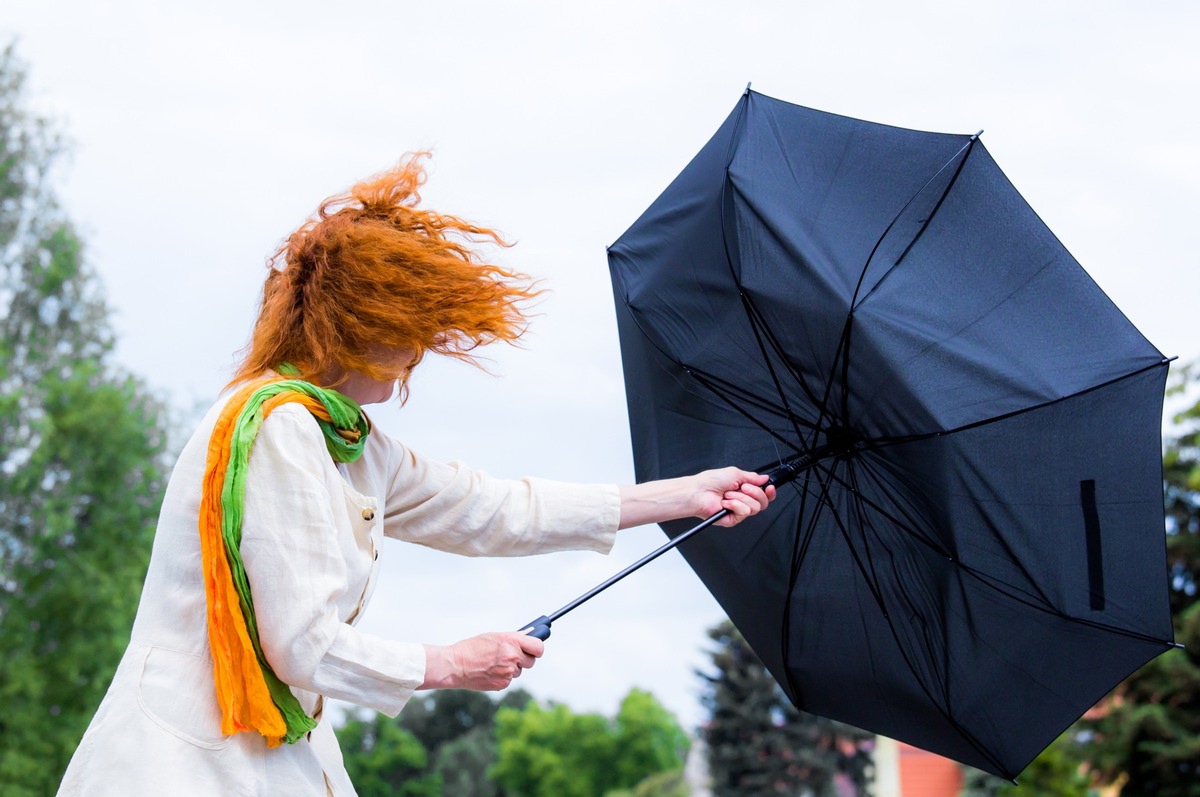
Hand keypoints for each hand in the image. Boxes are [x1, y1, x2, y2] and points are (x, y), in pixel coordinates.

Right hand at [420, 631, 543, 690]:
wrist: (455, 665)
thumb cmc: (473, 648)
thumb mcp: (494, 637)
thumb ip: (513, 638)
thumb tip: (530, 636)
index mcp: (511, 641)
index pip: (538, 647)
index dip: (536, 649)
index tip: (534, 649)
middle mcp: (512, 656)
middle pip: (531, 661)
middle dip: (523, 660)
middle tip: (511, 656)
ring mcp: (508, 672)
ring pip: (518, 672)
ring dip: (511, 669)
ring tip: (493, 663)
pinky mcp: (502, 684)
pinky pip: (508, 680)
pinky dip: (502, 677)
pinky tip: (489, 672)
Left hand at [691, 467, 775, 526]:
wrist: (699, 492)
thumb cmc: (711, 481)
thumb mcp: (735, 473)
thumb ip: (752, 477)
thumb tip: (764, 478)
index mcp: (743, 489)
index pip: (763, 494)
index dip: (769, 492)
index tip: (769, 487)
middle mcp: (742, 500)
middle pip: (763, 502)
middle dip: (755, 492)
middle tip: (743, 488)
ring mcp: (738, 510)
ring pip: (755, 507)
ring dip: (741, 498)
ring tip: (728, 495)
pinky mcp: (733, 519)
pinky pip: (744, 512)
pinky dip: (735, 505)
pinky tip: (725, 503)